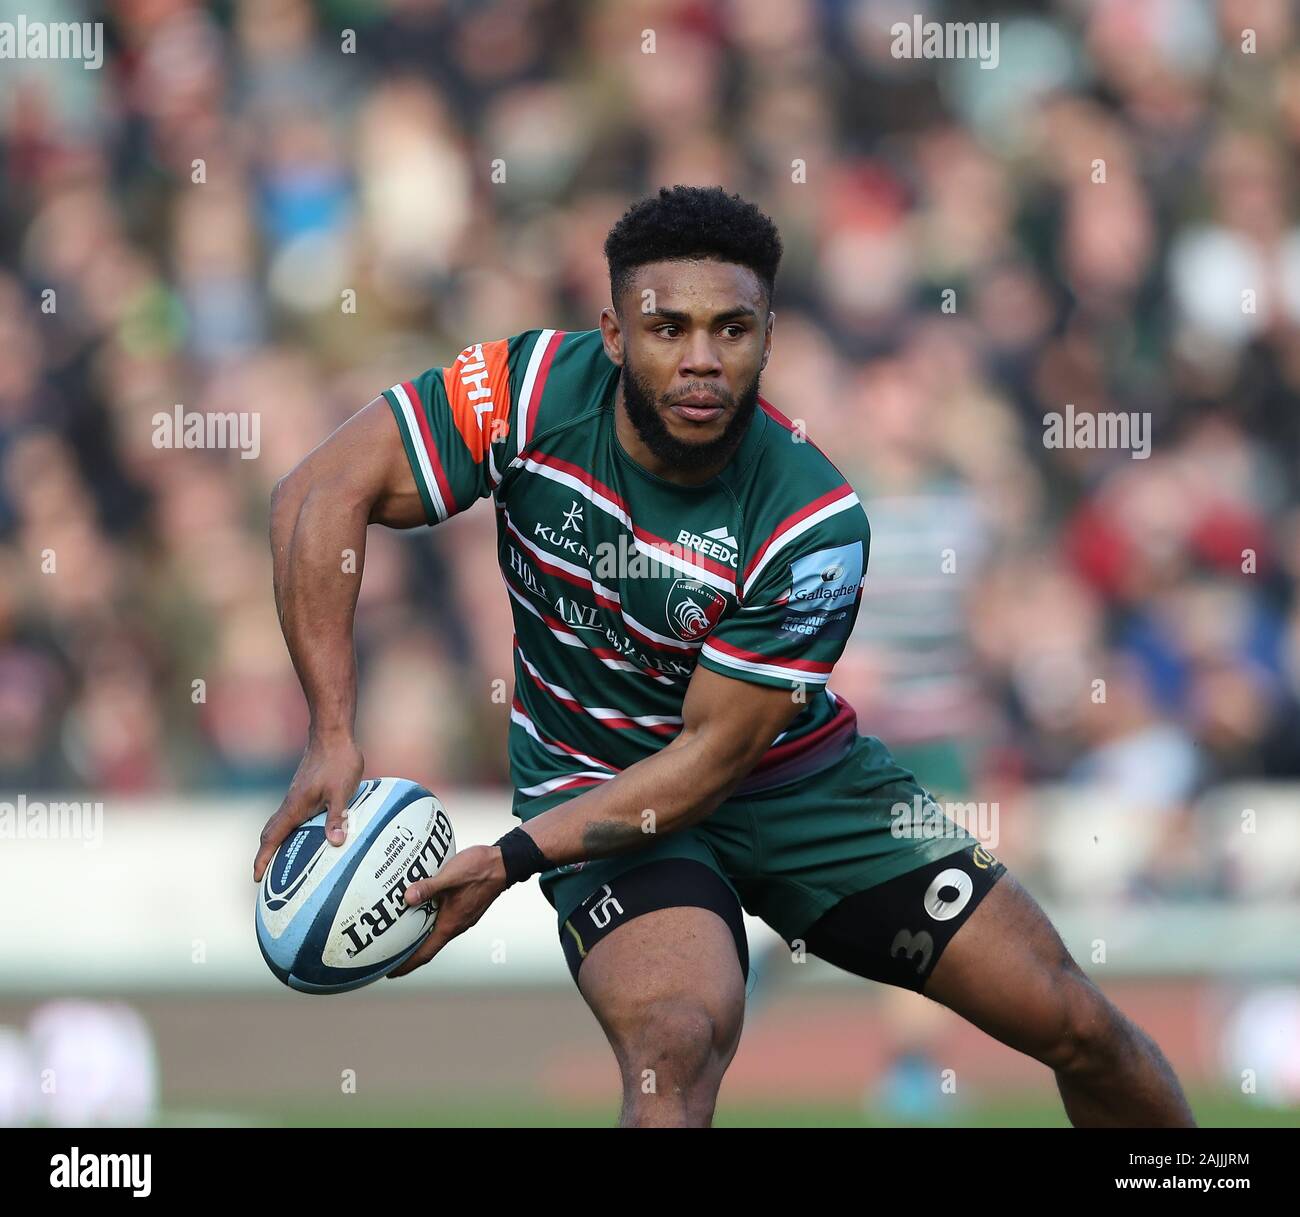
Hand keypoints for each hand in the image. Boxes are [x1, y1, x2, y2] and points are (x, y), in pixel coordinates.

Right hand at [253, 732, 363, 881]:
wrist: (332, 734)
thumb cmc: (337, 761)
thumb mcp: (341, 791)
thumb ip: (337, 816)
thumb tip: (335, 843)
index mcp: (295, 807)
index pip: (271, 837)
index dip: (262, 858)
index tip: (255, 878)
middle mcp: (291, 803)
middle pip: (271, 833)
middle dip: (266, 854)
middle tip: (266, 875)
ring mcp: (297, 796)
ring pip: (282, 823)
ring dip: (279, 842)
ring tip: (285, 861)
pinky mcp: (305, 790)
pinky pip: (293, 815)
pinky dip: (292, 829)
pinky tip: (307, 834)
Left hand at [386, 845, 507, 977]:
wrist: (504, 864)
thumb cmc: (481, 870)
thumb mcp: (451, 876)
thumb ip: (429, 887)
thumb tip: (408, 897)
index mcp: (451, 923)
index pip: (426, 953)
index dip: (407, 965)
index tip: (391, 972)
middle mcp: (456, 925)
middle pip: (429, 947)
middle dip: (409, 953)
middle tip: (389, 954)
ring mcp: (461, 917)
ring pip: (436, 933)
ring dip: (419, 936)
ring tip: (401, 933)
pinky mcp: (464, 908)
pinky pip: (442, 921)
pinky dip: (428, 921)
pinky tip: (421, 909)